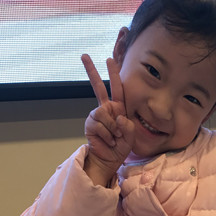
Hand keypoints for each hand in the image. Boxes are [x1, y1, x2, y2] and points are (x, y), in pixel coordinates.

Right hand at [81, 54, 134, 185]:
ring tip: (115, 138)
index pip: (117, 88)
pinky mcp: (90, 124)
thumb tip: (117, 117)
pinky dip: (107, 135)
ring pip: (104, 114)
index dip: (113, 73)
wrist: (109, 160)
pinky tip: (108, 141)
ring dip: (112, 129)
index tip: (108, 59)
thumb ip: (128, 126)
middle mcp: (106, 109)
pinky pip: (100, 126)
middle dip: (91, 71)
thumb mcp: (131, 136)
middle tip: (84, 55)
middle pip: (97, 87)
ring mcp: (97, 116)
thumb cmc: (121, 147)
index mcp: (118, 108)